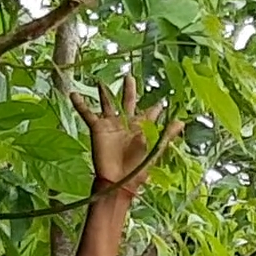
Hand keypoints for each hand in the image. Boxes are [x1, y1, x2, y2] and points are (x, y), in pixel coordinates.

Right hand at [67, 77, 166, 192]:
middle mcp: (126, 123)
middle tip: (130, 76)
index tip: (163, 98)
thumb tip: (182, 121)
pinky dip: (80, 104)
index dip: (157, 107)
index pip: (151, 113)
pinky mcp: (97, 128)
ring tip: (101, 82)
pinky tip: (73, 94)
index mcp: (142, 127)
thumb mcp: (155, 148)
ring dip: (104, 93)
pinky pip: (87, 113)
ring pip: (107, 104)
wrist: (118, 179)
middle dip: (129, 90)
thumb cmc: (139, 167)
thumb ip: (167, 133)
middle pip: (128, 102)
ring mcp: (111, 125)